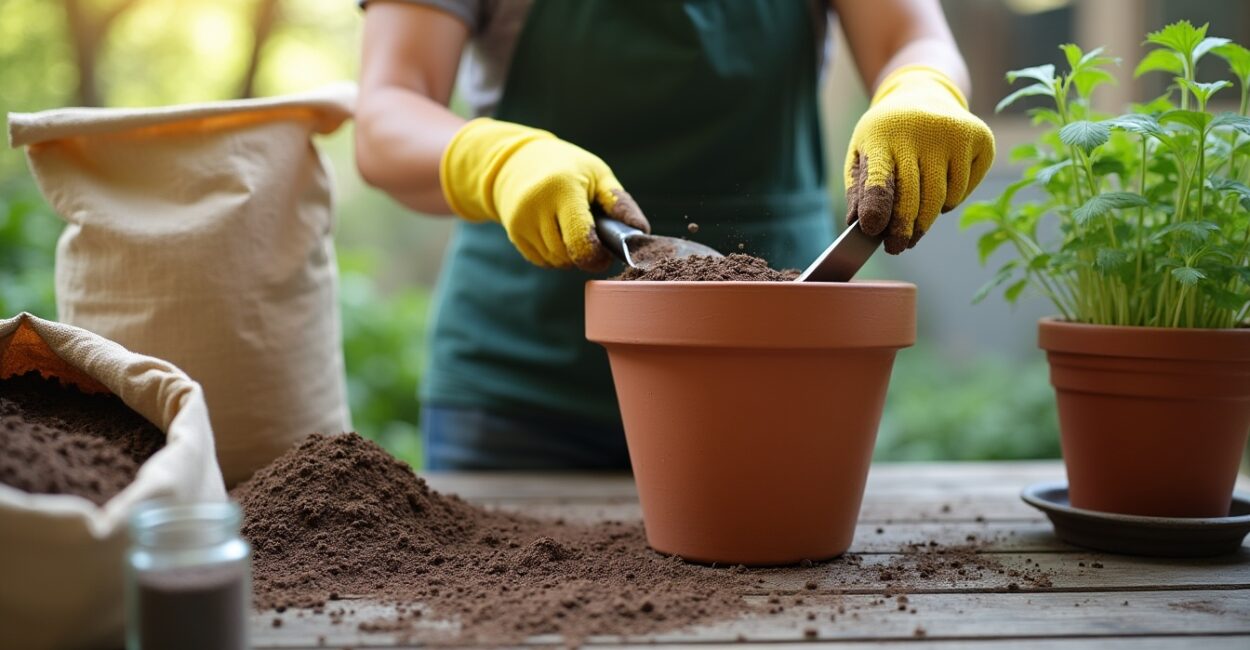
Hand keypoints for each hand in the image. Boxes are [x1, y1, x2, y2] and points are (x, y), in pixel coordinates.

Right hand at [440, 118, 648, 270]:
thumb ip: (620, 203)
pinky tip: (558, 234)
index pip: (581, 242)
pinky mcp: (514, 233)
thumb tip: (641, 233)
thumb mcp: (598, 175)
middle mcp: (536, 207)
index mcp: (562, 189)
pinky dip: (555, 255)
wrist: (517, 161)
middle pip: (569, 255)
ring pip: (555, 261)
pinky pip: (542, 260)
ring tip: (574, 231)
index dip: (597, 256)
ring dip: (571, 256)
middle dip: (586, 254)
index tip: (605, 253)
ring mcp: (520, 222)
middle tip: (593, 237)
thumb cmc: (568, 167)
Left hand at [845, 65, 994, 253]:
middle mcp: (920, 131)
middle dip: (904, 229)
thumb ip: (860, 190)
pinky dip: (949, 200)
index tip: (873, 231)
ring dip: (926, 219)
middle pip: (914, 197)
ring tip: (914, 217)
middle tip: (897, 246)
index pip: (880, 178)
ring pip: (941, 200)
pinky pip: (962, 191)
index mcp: (882, 134)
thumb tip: (859, 226)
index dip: (877, 208)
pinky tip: (939, 183)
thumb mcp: (862, 153)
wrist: (922, 95)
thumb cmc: (886, 136)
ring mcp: (954, 134)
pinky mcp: (980, 139)